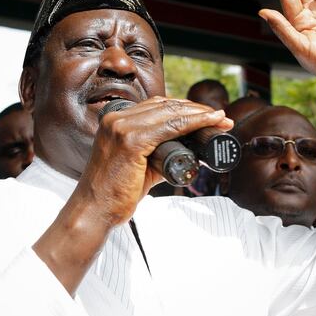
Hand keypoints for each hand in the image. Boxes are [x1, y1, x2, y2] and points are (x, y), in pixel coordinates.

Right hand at [34, 98, 231, 293]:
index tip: (207, 116)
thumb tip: (187, 150)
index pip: (156, 106)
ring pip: (170, 113)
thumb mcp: (138, 165)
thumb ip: (158, 153)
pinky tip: (207, 124)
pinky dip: (192, 124)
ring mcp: (121, 128)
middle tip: (221, 119)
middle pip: (165, 105)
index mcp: (116, 121)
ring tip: (220, 121)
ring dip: (199, 115)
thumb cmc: (115, 192)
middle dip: (196, 110)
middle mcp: (117, 119)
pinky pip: (169, 127)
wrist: (94, 210)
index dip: (185, 108)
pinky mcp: (130, 142)